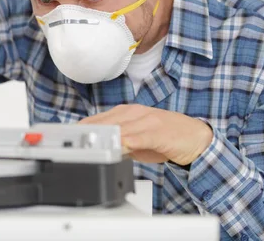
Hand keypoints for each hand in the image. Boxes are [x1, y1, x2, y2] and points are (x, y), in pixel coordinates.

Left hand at [79, 104, 212, 165]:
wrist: (196, 138)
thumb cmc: (166, 138)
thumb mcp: (136, 141)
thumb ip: (117, 143)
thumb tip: (98, 151)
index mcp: (127, 113)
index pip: (99, 119)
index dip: (83, 128)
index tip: (67, 137)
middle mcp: (135, 113)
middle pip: (105, 121)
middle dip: (88, 132)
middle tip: (72, 143)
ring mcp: (147, 121)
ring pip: (120, 127)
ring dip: (104, 136)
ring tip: (89, 145)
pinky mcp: (158, 131)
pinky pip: (139, 136)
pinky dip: (127, 141)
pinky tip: (118, 146)